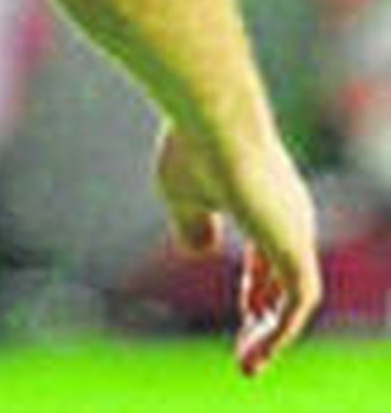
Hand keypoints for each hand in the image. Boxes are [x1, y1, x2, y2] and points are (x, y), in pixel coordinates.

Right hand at [156, 122, 321, 375]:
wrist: (213, 115)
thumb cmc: (191, 143)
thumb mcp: (181, 190)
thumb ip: (192, 222)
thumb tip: (203, 248)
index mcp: (264, 193)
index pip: (272, 249)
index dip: (259, 283)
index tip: (245, 310)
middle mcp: (289, 211)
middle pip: (288, 275)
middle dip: (268, 313)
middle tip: (249, 347)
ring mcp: (295, 229)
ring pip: (295, 297)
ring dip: (273, 332)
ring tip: (248, 362)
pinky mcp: (295, 247)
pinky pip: (297, 305)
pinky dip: (280, 332)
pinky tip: (258, 350)